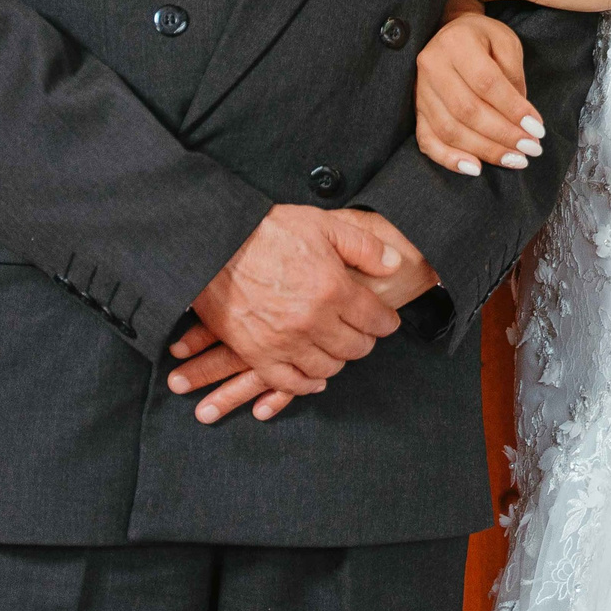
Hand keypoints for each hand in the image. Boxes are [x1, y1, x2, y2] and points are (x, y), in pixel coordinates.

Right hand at [165, 206, 405, 423]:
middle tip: (363, 332)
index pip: (376, 320)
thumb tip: (394, 264)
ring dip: (338, 360)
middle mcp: (313, 321)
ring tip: (337, 348)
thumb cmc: (269, 230)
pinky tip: (314, 377)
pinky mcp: (257, 354)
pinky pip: (289, 383)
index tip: (386, 321)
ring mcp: (284, 342)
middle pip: (355, 347)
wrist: (216, 243)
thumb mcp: (324, 225)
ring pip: (327, 368)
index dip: (386, 322)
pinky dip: (306, 385)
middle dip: (365, 340)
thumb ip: (365, 247)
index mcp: (333, 289)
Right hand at [417, 8, 543, 175]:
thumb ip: (513, 74)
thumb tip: (521, 117)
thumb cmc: (482, 39)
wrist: (449, 33)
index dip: (512, 109)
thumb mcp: (505, 42)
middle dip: (503, 135)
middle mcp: (432, 66)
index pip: (486, 82)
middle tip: (531, 149)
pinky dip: (449, 159)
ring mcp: (420, 90)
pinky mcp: (416, 110)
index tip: (537, 129)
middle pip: (467, 110)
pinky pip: (427, 140)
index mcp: (456, 43)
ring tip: (515, 160)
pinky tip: (475, 168)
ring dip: (485, 150)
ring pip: (449, 129)